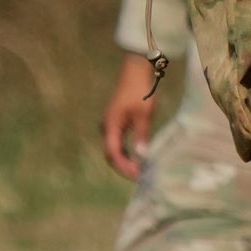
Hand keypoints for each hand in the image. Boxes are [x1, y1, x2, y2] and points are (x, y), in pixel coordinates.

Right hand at [100, 54, 160, 179]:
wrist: (136, 72)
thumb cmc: (140, 91)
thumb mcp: (144, 114)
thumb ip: (142, 135)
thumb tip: (142, 156)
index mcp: (111, 126)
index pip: (113, 153)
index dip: (124, 167)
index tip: (137, 176)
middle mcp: (107, 128)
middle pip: (111, 154)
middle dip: (124, 167)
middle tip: (140, 177)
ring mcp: (110, 125)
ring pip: (114, 149)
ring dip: (125, 161)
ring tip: (140, 171)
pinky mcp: (117, 123)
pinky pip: (118, 143)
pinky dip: (126, 153)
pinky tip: (138, 159)